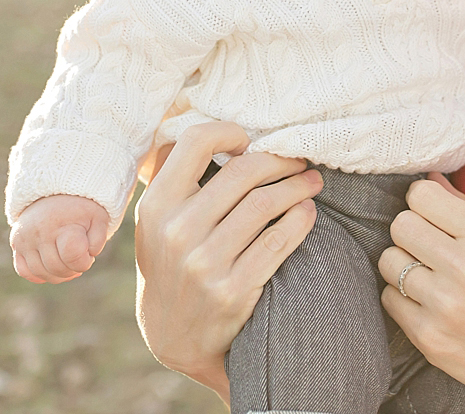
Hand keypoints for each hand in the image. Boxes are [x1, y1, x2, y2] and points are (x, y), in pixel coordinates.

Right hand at [10, 194, 109, 283]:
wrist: (55, 191)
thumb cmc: (81, 208)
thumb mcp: (98, 218)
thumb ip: (98, 240)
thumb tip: (87, 257)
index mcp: (60, 222)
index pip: (72, 256)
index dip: (85, 261)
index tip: (89, 253)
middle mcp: (38, 231)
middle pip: (57, 268)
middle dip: (73, 269)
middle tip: (80, 257)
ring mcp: (24, 238)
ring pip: (41, 273)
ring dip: (59, 275)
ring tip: (69, 262)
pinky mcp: (16, 243)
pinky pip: (24, 271)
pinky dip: (39, 275)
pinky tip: (52, 267)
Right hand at [133, 122, 321, 400]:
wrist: (173, 336)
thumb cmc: (170, 262)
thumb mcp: (154, 221)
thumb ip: (172, 175)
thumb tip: (205, 129)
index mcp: (155, 206)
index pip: (194, 142)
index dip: (227, 131)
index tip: (248, 139)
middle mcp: (177, 231)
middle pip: (243, 171)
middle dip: (280, 159)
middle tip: (299, 160)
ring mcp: (205, 263)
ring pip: (266, 203)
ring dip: (298, 186)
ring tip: (311, 182)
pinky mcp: (233, 290)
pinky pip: (278, 241)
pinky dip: (300, 219)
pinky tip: (307, 212)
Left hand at [381, 176, 464, 412]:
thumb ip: (463, 207)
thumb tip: (427, 178)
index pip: (420, 196)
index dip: (423, 204)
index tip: (432, 216)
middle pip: (400, 225)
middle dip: (410, 233)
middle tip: (428, 248)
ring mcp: (445, 305)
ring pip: (388, 260)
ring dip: (402, 265)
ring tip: (428, 276)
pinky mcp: (429, 337)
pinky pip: (389, 298)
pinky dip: (403, 299)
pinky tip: (428, 303)